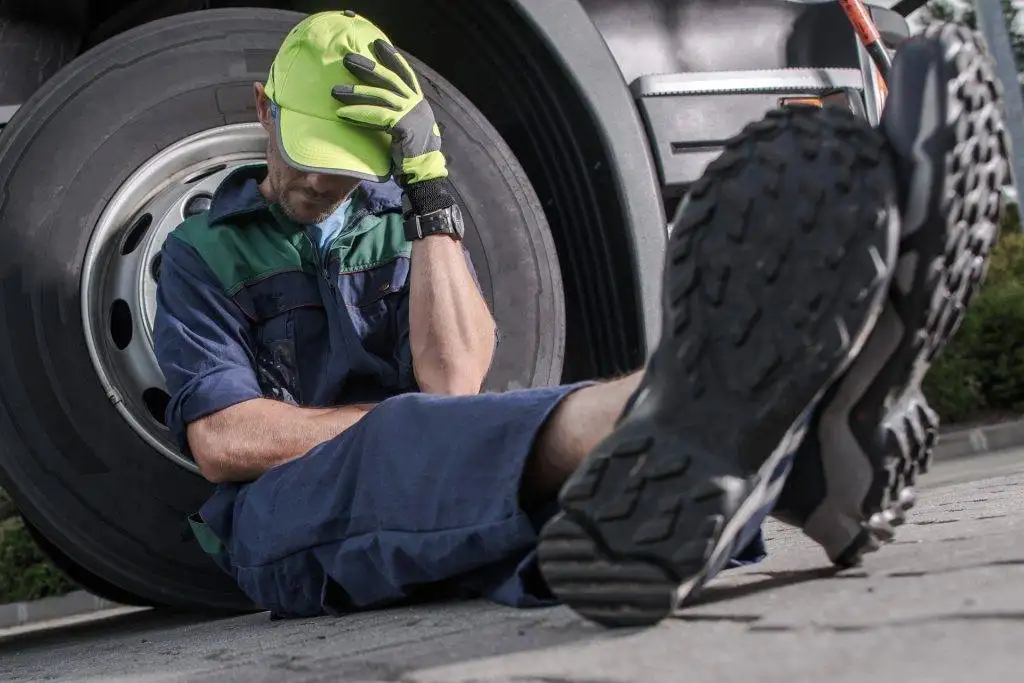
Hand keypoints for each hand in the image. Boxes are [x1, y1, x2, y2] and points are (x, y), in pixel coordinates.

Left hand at [331, 39, 446, 187]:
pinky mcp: (405, 126)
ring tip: (335, 91)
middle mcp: (417, 104)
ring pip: (380, 97)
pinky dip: (358, 114)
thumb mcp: (407, 127)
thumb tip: (378, 104)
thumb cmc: (412, 154)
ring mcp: (412, 114)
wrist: (424, 173)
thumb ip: (396, 114)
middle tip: (347, 59)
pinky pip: (377, 116)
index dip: (392, 58)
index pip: (405, 74)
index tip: (378, 44)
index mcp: (418, 103)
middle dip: (368, 67)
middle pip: (390, 80)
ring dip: (356, 93)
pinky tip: (342, 114)